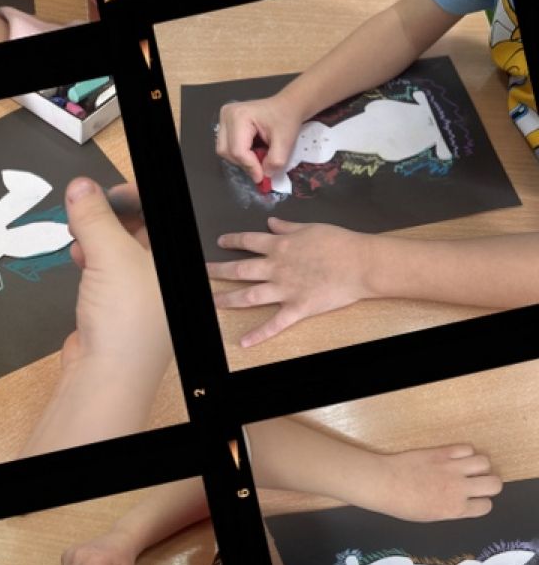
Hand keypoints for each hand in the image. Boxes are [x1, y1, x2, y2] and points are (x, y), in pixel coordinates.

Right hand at [61, 180, 171, 377]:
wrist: (107, 376)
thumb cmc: (127, 322)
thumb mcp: (111, 256)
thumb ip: (95, 217)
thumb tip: (81, 187)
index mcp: (177, 262)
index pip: (161, 216)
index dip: (136, 197)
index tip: (108, 191)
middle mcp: (165, 276)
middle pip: (141, 229)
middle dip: (112, 214)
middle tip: (88, 207)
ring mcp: (142, 292)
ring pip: (121, 248)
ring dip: (98, 234)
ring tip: (80, 231)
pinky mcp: (119, 306)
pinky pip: (107, 269)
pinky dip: (92, 257)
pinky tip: (78, 254)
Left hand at [207, 218, 372, 345]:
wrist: (361, 263)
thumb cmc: (340, 243)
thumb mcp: (311, 228)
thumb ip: (288, 227)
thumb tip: (271, 222)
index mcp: (280, 246)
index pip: (248, 241)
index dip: (232, 241)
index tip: (221, 242)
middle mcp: (277, 268)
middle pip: (240, 270)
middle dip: (218, 271)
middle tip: (203, 273)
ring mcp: (285, 289)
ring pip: (249, 296)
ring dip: (228, 300)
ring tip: (213, 303)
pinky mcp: (297, 308)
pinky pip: (274, 324)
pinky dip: (258, 335)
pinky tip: (244, 342)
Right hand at [216, 93, 302, 182]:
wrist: (286, 106)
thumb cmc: (286, 119)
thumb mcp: (286, 141)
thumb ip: (275, 161)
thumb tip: (264, 175)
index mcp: (239, 116)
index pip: (238, 150)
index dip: (250, 166)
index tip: (262, 177)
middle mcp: (226, 115)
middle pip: (227, 151)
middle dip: (244, 163)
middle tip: (261, 166)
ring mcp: (223, 119)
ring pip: (224, 151)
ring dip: (241, 159)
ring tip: (258, 156)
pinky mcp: (224, 124)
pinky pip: (226, 146)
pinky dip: (239, 154)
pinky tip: (252, 150)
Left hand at [378, 445, 502, 522]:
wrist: (385, 483)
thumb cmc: (402, 504)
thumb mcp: (430, 516)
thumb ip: (451, 510)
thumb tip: (461, 503)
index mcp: (455, 509)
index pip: (486, 506)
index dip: (482, 502)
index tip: (475, 499)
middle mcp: (459, 488)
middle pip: (495, 483)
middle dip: (490, 483)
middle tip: (478, 482)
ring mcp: (452, 468)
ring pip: (485, 462)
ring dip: (480, 466)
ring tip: (468, 467)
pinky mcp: (443, 452)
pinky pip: (466, 448)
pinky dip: (465, 452)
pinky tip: (456, 457)